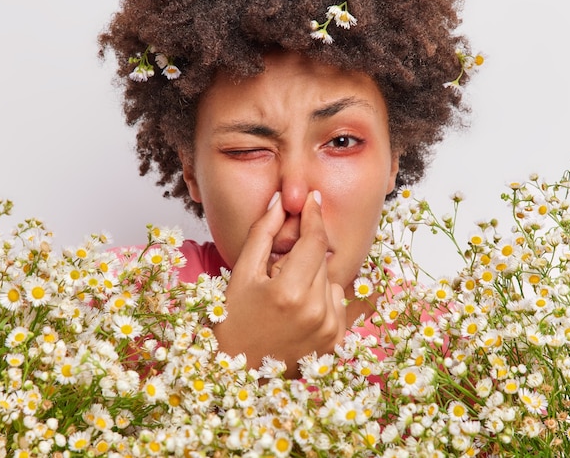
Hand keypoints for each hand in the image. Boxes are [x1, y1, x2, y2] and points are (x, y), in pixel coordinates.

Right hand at [213, 190, 346, 378]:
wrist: (237, 371)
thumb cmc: (233, 320)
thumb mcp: (241, 273)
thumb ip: (262, 233)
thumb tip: (281, 200)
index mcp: (289, 293)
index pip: (314, 241)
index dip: (313, 216)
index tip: (313, 198)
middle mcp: (315, 312)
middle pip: (321, 260)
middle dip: (301, 258)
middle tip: (275, 276)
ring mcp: (328, 330)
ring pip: (331, 280)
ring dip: (312, 280)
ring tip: (285, 299)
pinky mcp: (335, 342)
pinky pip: (336, 303)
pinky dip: (321, 300)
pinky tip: (297, 313)